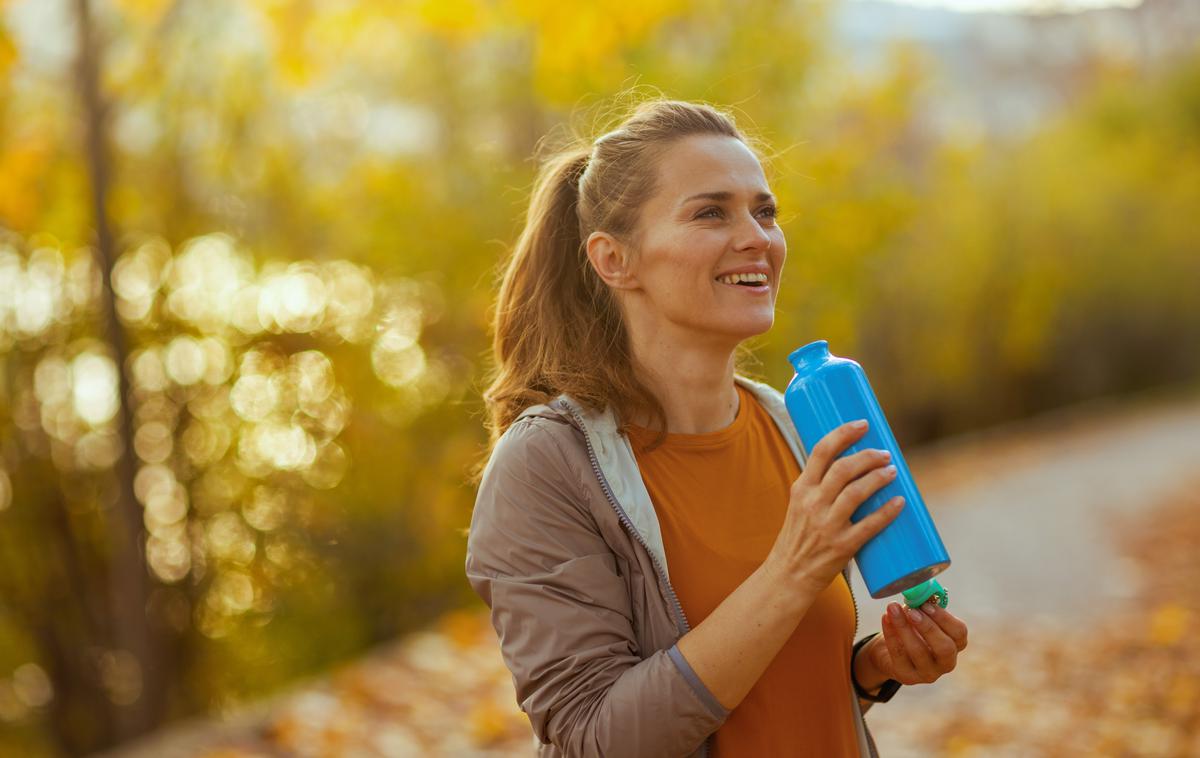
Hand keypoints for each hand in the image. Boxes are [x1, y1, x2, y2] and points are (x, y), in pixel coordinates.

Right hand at [765, 420, 905, 599]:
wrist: (788, 575)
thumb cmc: (799, 538)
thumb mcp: (800, 505)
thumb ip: (821, 488)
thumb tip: (858, 468)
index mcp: (801, 489)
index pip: (821, 451)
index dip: (844, 433)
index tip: (862, 424)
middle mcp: (812, 504)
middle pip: (842, 468)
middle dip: (867, 456)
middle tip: (884, 454)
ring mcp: (827, 526)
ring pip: (855, 493)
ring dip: (877, 478)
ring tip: (892, 471)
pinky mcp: (841, 547)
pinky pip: (869, 526)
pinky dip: (886, 512)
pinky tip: (899, 502)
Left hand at [858, 600, 968, 687]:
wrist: (889, 653)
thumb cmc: (911, 630)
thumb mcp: (921, 618)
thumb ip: (923, 607)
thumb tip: (918, 591)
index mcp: (955, 644)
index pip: (959, 633)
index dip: (944, 618)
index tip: (926, 604)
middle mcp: (946, 662)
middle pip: (945, 648)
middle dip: (928, 627)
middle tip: (912, 611)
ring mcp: (928, 673)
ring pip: (919, 652)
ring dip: (904, 627)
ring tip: (892, 609)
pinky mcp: (907, 676)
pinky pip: (898, 654)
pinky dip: (891, 634)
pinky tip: (885, 618)